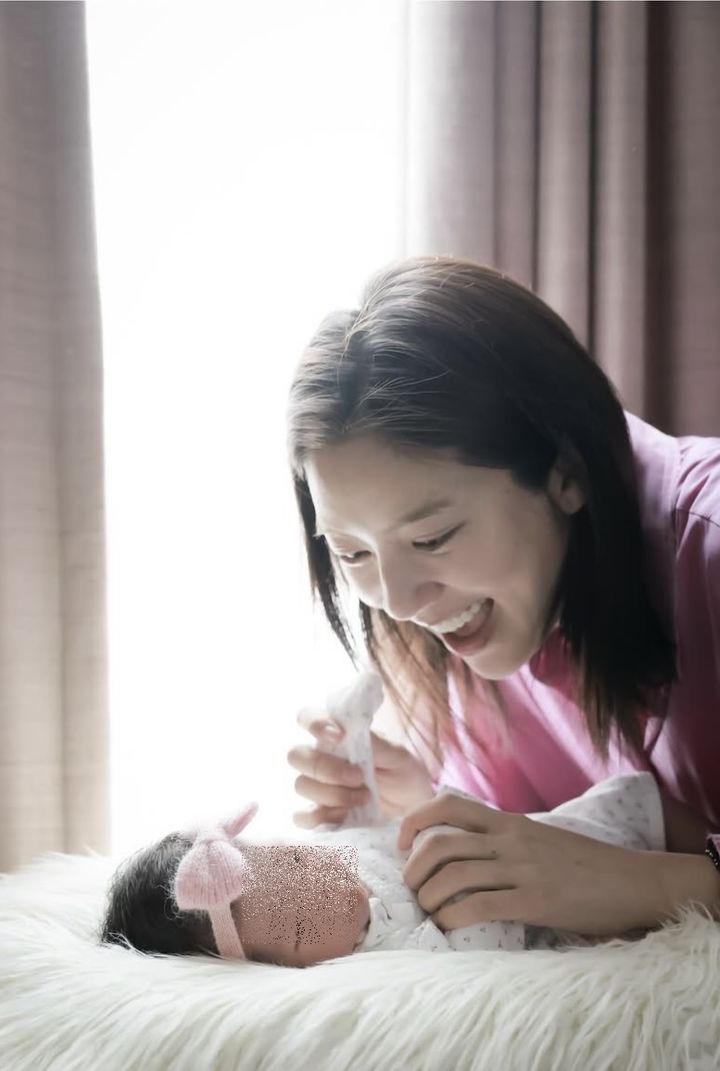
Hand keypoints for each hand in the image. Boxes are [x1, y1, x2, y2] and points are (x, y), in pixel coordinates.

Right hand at [287, 711, 433, 828]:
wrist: (413, 807)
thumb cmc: (403, 772)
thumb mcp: (397, 754)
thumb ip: (374, 742)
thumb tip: (349, 729)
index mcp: (336, 734)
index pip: (308, 717)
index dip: (314, 724)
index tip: (338, 737)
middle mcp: (320, 756)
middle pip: (296, 755)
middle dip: (326, 769)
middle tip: (358, 777)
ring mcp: (317, 786)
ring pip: (301, 785)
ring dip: (333, 794)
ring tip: (364, 798)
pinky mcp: (319, 813)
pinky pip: (301, 816)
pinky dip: (320, 817)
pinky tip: (344, 816)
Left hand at [397, 789, 685, 935]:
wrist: (635, 880)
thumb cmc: (585, 863)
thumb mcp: (539, 837)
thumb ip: (503, 839)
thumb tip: (463, 850)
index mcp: (509, 822)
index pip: (448, 805)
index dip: (414, 821)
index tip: (403, 844)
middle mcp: (510, 840)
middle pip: (440, 843)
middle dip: (414, 868)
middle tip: (411, 888)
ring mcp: (522, 870)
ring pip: (454, 876)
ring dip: (430, 897)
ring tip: (429, 911)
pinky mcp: (535, 901)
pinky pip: (480, 906)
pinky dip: (453, 918)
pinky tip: (448, 927)